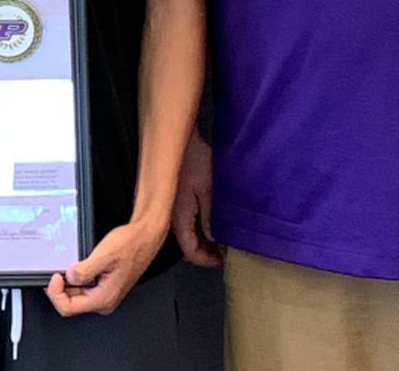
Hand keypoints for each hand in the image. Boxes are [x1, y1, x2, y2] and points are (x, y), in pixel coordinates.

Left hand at [45, 221, 165, 316]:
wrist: (144, 238)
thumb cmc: (130, 245)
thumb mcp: (104, 255)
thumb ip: (85, 270)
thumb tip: (69, 277)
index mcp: (103, 298)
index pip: (68, 308)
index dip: (55, 293)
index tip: (54, 276)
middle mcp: (103, 300)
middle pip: (70, 303)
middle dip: (59, 288)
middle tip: (55, 270)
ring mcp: (104, 293)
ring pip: (76, 295)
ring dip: (66, 282)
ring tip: (64, 266)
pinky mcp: (103, 284)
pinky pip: (83, 286)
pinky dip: (74, 277)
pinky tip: (74, 265)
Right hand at [172, 132, 220, 266]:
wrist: (181, 139)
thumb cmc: (194, 161)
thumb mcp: (207, 190)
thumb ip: (209, 218)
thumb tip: (215, 241)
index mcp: (179, 217)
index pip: (190, 252)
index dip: (207, 260)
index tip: (224, 260)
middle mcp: (172, 217)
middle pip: (188, 245)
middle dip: (207, 251)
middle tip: (226, 251)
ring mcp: (173, 208)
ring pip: (188, 234)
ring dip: (204, 239)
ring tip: (223, 237)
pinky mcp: (176, 199)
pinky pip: (187, 221)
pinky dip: (200, 227)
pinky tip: (212, 222)